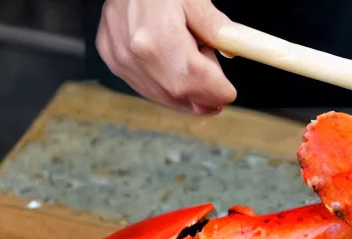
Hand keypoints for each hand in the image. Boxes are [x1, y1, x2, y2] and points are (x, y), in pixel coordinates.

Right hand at [96, 0, 236, 114]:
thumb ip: (215, 27)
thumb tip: (236, 49)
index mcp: (158, 36)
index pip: (196, 79)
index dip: (218, 91)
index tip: (229, 92)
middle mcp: (136, 55)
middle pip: (181, 94)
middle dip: (204, 96)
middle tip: (218, 88)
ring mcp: (123, 61)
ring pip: (165, 97)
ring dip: (187, 93)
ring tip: (193, 66)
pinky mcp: (116, 63)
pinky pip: (149, 89)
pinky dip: (168, 87)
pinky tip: (174, 69)